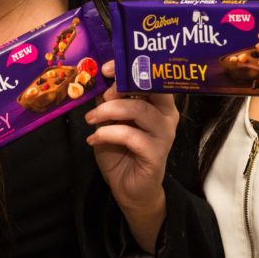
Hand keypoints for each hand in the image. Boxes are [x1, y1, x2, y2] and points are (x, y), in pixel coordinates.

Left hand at [84, 61, 178, 251]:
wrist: (130, 189)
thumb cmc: (121, 151)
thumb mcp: (110, 120)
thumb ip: (108, 100)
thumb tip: (98, 78)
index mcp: (159, 103)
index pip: (151, 76)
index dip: (129, 68)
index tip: (106, 69)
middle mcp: (167, 115)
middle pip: (150, 88)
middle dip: (121, 86)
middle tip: (100, 95)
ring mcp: (164, 134)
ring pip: (138, 110)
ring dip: (108, 111)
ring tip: (91, 120)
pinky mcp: (156, 153)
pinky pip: (131, 136)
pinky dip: (108, 134)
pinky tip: (94, 139)